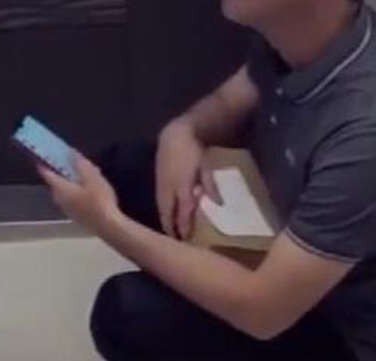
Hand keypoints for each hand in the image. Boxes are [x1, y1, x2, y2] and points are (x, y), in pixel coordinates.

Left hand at [37, 152, 122, 236]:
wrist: (109, 226)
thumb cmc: (99, 200)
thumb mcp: (92, 177)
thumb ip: (80, 164)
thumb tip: (70, 152)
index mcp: (60, 188)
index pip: (46, 173)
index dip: (44, 163)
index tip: (42, 156)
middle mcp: (59, 199)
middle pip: (57, 182)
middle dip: (64, 172)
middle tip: (75, 164)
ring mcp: (67, 209)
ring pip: (65, 191)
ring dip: (73, 182)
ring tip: (88, 176)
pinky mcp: (76, 216)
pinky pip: (72, 199)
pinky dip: (78, 192)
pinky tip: (91, 191)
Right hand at [156, 121, 222, 240]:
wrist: (174, 135)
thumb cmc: (192, 151)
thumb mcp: (205, 168)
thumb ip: (210, 186)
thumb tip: (219, 203)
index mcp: (182, 187)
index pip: (183, 212)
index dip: (184, 227)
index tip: (187, 240)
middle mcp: (169, 188)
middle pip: (168, 213)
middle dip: (171, 228)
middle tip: (176, 240)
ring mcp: (161, 185)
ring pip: (161, 208)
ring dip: (165, 220)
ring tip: (169, 232)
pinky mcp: (157, 182)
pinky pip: (159, 201)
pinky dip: (162, 211)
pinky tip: (165, 215)